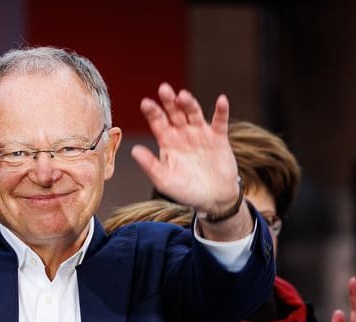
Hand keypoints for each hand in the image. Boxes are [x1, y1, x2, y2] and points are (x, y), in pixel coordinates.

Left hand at [131, 83, 238, 214]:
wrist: (213, 199)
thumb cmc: (186, 190)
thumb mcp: (164, 180)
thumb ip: (150, 165)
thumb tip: (133, 150)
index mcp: (167, 141)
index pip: (158, 122)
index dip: (153, 112)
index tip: (146, 104)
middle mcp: (183, 133)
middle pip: (174, 113)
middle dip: (169, 101)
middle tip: (164, 89)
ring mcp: (201, 134)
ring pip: (194, 113)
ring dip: (189, 103)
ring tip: (183, 96)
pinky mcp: (219, 138)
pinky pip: (220, 122)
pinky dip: (222, 111)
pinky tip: (222, 100)